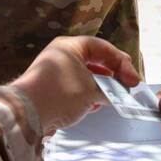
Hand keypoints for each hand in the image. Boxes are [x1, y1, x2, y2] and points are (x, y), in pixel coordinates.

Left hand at [10, 36, 140, 134]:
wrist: (27, 114)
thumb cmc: (61, 94)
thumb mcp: (92, 90)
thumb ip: (110, 89)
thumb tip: (119, 93)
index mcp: (70, 46)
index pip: (103, 48)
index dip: (122, 63)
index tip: (134, 81)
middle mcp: (62, 56)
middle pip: (95, 61)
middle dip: (113, 76)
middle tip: (127, 88)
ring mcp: (55, 73)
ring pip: (86, 77)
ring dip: (101, 87)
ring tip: (113, 98)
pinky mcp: (52, 89)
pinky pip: (76, 88)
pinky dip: (88, 96)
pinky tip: (95, 106)